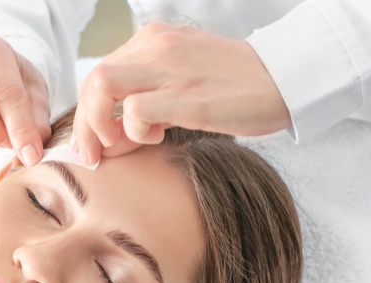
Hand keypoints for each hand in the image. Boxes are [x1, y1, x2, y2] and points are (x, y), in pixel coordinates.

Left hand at [72, 22, 291, 163]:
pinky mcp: (188, 95)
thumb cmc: (235, 86)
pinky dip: (135, 132)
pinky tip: (158, 138)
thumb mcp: (183, 78)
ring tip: (121, 145)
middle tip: (94, 153)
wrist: (285, 77)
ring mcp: (171, 67)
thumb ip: (147, 96)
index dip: (88, 112)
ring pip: (102, 87)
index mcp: (154, 40)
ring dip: (99, 125)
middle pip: (92, 80)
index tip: (93, 142)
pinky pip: (135, 112)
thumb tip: (111, 134)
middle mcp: (157, 46)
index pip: (99, 73)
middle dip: (84, 124)